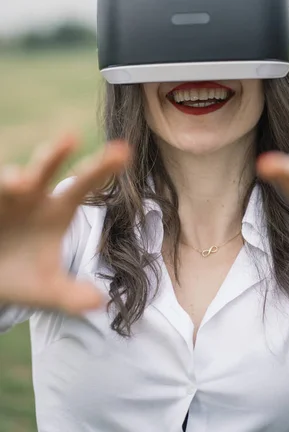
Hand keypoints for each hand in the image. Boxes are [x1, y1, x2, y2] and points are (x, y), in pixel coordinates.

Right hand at [0, 135, 130, 313]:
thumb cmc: (24, 278)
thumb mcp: (49, 291)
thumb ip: (72, 296)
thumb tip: (100, 303)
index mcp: (58, 210)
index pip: (84, 184)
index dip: (102, 168)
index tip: (124, 151)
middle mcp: (33, 196)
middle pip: (47, 169)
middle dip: (56, 154)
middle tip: (70, 139)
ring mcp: (7, 198)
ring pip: (11, 178)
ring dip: (14, 177)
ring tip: (20, 182)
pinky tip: (4, 185)